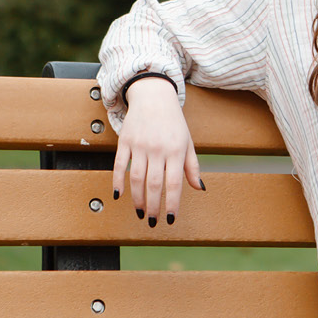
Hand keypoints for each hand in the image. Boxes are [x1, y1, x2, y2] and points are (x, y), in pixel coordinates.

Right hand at [112, 77, 202, 226]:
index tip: (171, 219)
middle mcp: (158, 149)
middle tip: (152, 221)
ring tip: (140, 212)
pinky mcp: (125, 141)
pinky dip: (118, 182)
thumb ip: (192, 167)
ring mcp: (140, 145)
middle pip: (154, 184)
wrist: (154, 96)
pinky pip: (119, 166)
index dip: (172, 203)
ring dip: (137, 199)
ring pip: (137, 178)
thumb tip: (199, 188)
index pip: (174, 183)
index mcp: (176, 150)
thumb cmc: (174, 122)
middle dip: (153, 206)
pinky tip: (119, 195)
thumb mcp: (187, 142)